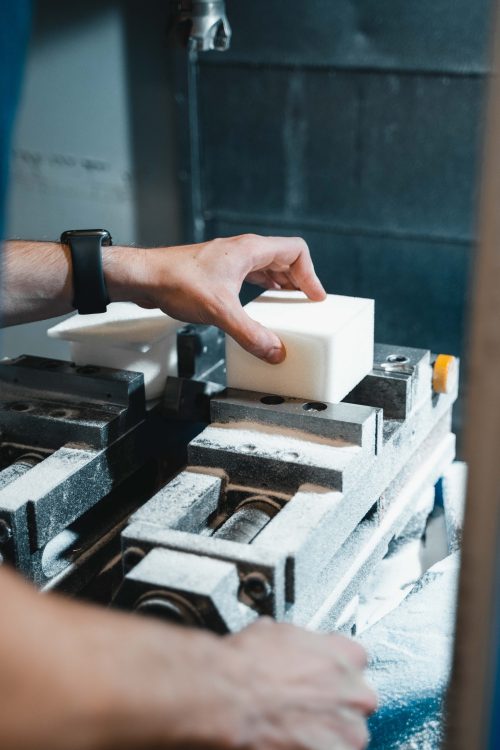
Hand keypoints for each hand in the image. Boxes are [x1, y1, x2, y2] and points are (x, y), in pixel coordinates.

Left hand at [107, 234, 325, 363]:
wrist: (145, 278)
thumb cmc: (176, 280)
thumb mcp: (220, 311)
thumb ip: (250, 333)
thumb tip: (274, 351)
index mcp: (250, 250)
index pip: (296, 252)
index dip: (310, 274)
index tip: (315, 297)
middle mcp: (242, 251)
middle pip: (284, 259)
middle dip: (298, 280)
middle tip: (307, 302)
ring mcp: (229, 260)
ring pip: (266, 267)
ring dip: (280, 284)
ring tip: (289, 304)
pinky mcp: (217, 272)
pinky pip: (250, 276)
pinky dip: (262, 288)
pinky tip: (259, 304)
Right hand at [215, 618, 376, 749]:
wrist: (228, 697)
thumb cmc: (246, 666)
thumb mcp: (276, 633)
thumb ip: (301, 644)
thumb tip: (292, 645)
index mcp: (346, 655)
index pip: (356, 660)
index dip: (332, 669)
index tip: (319, 676)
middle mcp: (354, 692)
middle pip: (356, 699)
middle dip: (333, 703)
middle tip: (303, 705)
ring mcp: (348, 730)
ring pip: (348, 733)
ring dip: (327, 732)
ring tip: (295, 727)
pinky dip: (315, 748)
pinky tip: (293, 741)